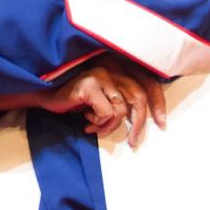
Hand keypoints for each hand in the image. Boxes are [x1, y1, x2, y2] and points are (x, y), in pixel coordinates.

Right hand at [0, 58, 166, 148]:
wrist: (47, 95)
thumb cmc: (77, 99)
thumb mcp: (104, 98)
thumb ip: (122, 99)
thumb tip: (143, 118)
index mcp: (120, 68)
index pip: (148, 84)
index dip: (158, 104)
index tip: (162, 124)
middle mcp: (113, 66)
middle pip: (138, 98)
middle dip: (138, 125)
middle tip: (133, 143)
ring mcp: (101, 74)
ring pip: (121, 109)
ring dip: (110, 126)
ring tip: (96, 128)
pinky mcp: (91, 84)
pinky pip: (107, 112)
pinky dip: (99, 123)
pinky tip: (86, 122)